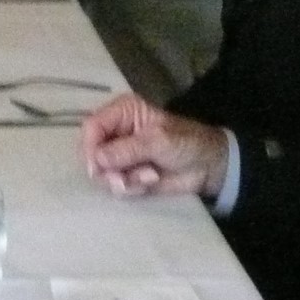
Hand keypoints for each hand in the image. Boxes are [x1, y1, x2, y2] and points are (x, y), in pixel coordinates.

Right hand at [79, 94, 228, 198]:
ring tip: (150, 176)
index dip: (90, 148)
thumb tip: (97, 159)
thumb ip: (127, 150)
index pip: (91, 127)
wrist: (209, 167)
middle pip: (90, 152)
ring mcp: (120, 155)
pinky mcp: (127, 174)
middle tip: (125, 179)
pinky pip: (115, 186)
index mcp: (122, 112)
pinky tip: (151, 181)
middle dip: (107, 170)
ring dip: (124, 180)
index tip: (97, 169)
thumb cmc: (187, 143)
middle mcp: (116, 132)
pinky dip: (132, 187)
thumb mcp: (159, 141)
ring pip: (102, 172)